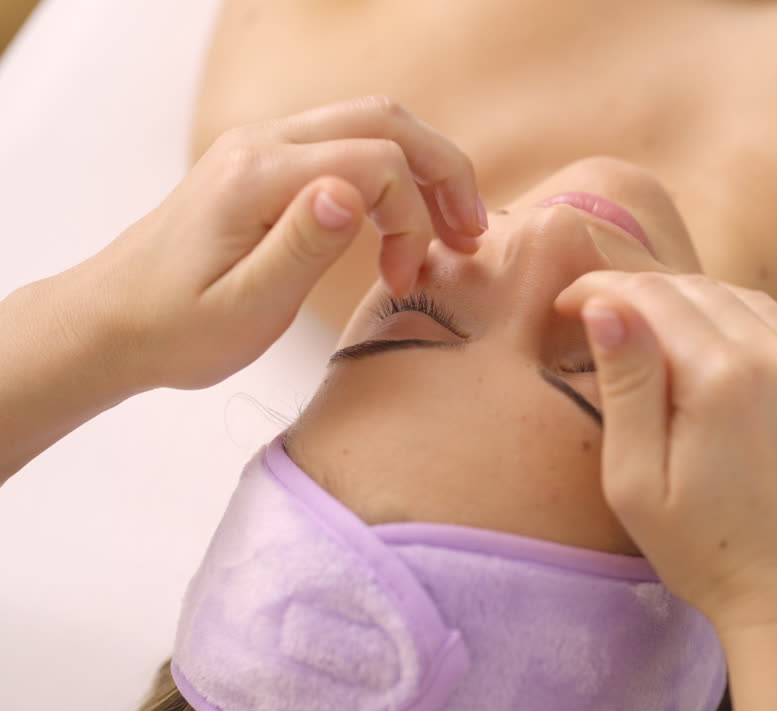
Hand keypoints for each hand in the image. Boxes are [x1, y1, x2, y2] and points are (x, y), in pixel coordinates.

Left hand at [81, 95, 484, 390]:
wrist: (107, 323)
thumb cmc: (173, 329)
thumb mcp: (242, 308)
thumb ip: (300, 247)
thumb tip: (353, 194)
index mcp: (257, 176)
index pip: (376, 163)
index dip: (414, 220)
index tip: (404, 281)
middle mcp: (261, 143)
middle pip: (385, 118)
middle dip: (444, 170)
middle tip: (472, 232)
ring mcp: (262, 146)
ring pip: (370, 121)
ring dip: (423, 167)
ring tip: (452, 227)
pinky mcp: (265, 163)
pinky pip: (346, 142)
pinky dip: (393, 172)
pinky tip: (404, 220)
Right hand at [556, 273, 776, 632]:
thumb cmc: (713, 556)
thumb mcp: (638, 482)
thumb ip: (625, 386)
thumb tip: (606, 308)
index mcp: (722, 376)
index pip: (649, 295)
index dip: (599, 289)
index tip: (566, 305)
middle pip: (696, 289)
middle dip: (641, 293)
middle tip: (601, 318)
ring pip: (743, 301)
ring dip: (692, 303)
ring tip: (654, 334)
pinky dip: (741, 327)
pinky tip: (717, 360)